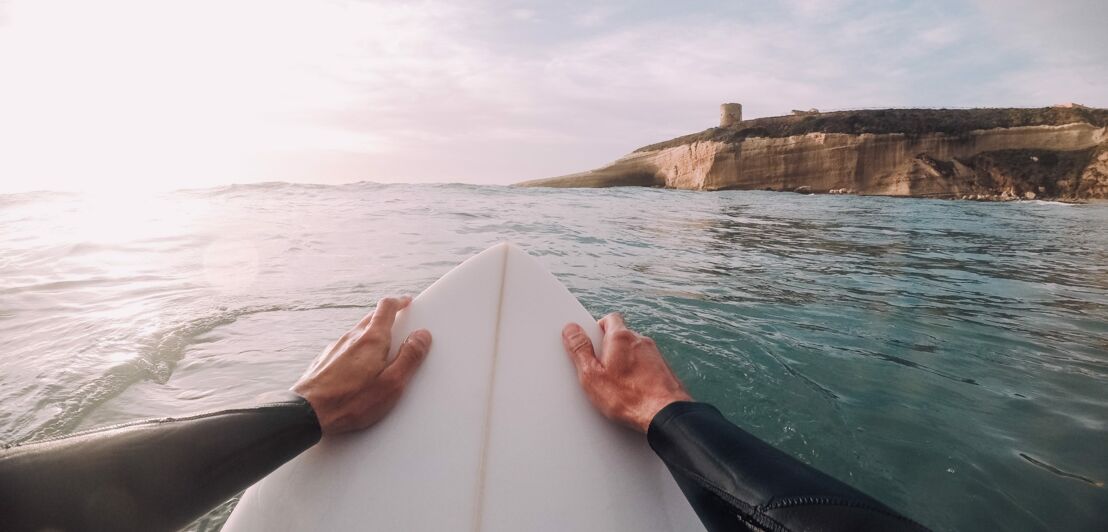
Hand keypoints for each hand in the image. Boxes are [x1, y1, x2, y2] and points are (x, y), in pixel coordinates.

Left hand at [293, 296, 430, 434]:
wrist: (307, 414)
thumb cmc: (351, 401)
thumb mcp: (392, 383)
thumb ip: (409, 357)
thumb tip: (422, 335)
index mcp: (372, 339)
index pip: (386, 307)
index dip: (399, 302)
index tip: (407, 303)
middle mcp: (352, 337)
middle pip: (372, 318)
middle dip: (387, 320)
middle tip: (399, 329)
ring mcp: (335, 347)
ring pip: (358, 334)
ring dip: (372, 337)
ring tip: (381, 355)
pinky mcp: (324, 360)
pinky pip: (346, 349)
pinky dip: (357, 352)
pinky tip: (358, 371)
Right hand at [562, 313, 691, 432]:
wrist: (665, 415)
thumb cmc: (628, 397)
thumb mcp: (592, 375)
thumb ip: (580, 350)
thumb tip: (571, 329)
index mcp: (621, 337)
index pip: (609, 319)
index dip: (597, 328)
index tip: (589, 341)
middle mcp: (641, 341)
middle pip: (621, 336)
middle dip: (609, 348)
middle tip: (598, 368)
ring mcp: (655, 355)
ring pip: (634, 352)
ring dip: (624, 362)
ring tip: (614, 384)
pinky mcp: (664, 370)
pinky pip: (645, 366)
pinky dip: (637, 374)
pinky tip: (630, 391)